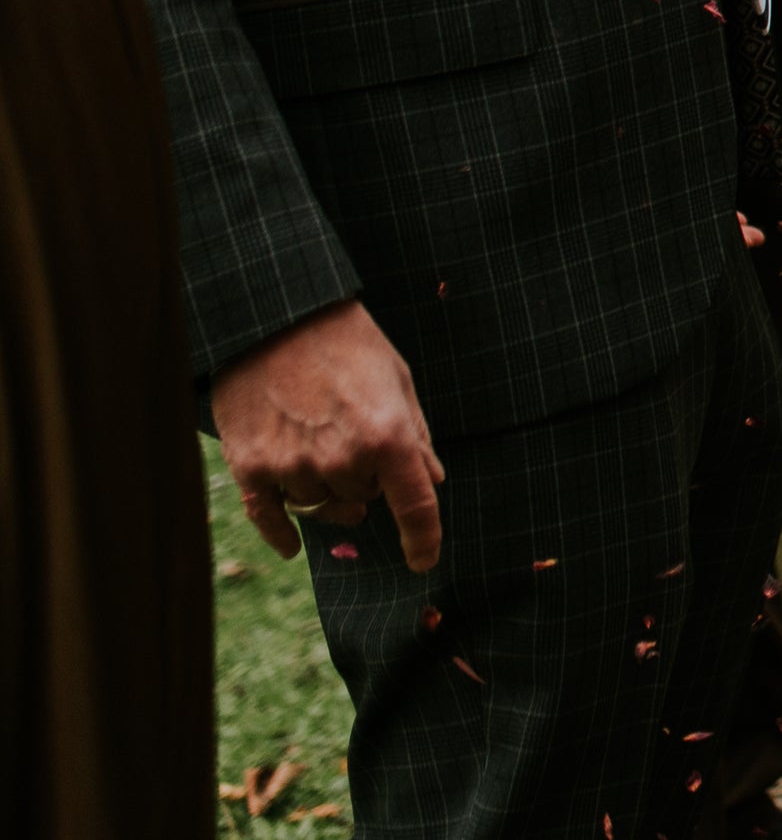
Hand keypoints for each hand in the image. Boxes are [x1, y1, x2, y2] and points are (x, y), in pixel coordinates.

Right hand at [209, 300, 444, 570]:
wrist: (274, 317)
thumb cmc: (346, 343)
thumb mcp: (397, 380)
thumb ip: (416, 435)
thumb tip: (432, 481)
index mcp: (387, 436)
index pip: (415, 506)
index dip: (424, 539)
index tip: (424, 562)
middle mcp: (340, 459)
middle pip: (365, 500)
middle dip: (369, 478)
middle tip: (356, 434)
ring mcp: (292, 466)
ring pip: (322, 507)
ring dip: (329, 490)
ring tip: (323, 447)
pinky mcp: (250, 467)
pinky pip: (270, 518)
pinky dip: (282, 534)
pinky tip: (291, 548)